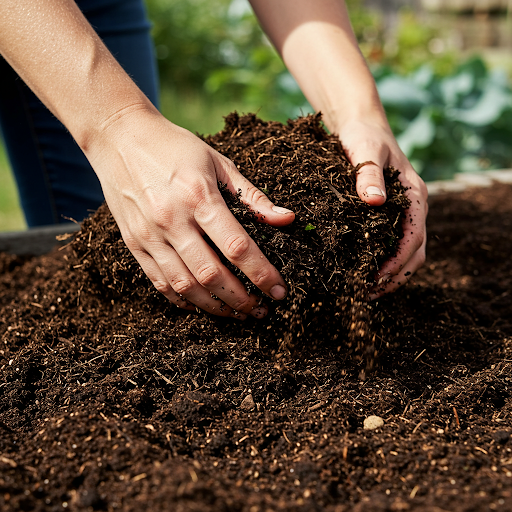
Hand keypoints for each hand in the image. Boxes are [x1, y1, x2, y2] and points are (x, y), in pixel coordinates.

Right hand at [87, 107, 294, 318]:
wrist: (120, 137)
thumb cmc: (175, 147)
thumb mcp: (218, 162)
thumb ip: (252, 196)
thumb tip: (287, 219)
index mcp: (198, 197)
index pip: (237, 247)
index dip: (262, 274)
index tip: (279, 291)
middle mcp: (172, 220)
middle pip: (210, 275)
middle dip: (241, 300)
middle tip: (260, 310)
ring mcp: (149, 235)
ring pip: (185, 285)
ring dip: (214, 307)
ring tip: (236, 313)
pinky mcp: (134, 243)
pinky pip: (159, 282)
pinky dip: (183, 300)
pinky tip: (202, 305)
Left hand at [337, 119, 427, 297]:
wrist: (363, 126)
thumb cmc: (363, 136)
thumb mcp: (364, 150)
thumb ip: (368, 174)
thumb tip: (374, 201)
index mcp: (414, 194)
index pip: (414, 236)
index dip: (398, 261)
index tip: (378, 279)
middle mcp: (414, 206)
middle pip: (415, 250)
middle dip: (396, 275)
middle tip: (369, 293)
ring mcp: (404, 211)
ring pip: (409, 251)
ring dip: (393, 273)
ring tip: (368, 290)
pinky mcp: (391, 214)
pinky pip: (395, 243)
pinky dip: (386, 261)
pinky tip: (365, 270)